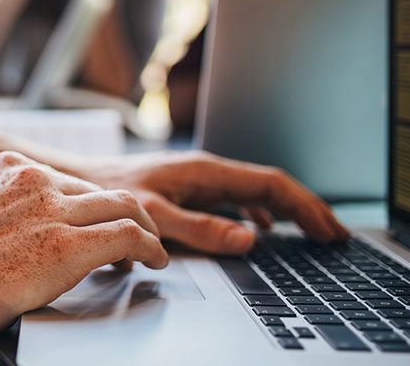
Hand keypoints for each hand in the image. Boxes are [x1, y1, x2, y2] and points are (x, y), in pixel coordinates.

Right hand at [0, 151, 167, 348]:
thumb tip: (12, 230)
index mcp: (6, 168)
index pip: (66, 178)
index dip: (87, 204)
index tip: (94, 220)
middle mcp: (33, 179)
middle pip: (99, 189)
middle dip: (119, 213)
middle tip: (133, 236)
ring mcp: (53, 210)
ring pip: (124, 206)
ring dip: (144, 229)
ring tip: (151, 248)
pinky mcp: (70, 245)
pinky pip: (129, 236)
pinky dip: (151, 248)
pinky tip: (155, 261)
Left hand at [71, 150, 349, 254]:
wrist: (74, 179)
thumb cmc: (106, 193)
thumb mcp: (154, 215)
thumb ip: (201, 228)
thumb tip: (249, 238)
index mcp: (204, 171)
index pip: (270, 185)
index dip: (304, 206)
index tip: (328, 229)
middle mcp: (205, 172)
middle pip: (269, 187)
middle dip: (305, 209)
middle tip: (334, 234)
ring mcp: (197, 180)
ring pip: (252, 193)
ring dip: (283, 212)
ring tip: (309, 233)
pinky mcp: (185, 190)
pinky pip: (233, 200)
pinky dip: (256, 214)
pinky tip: (259, 231)